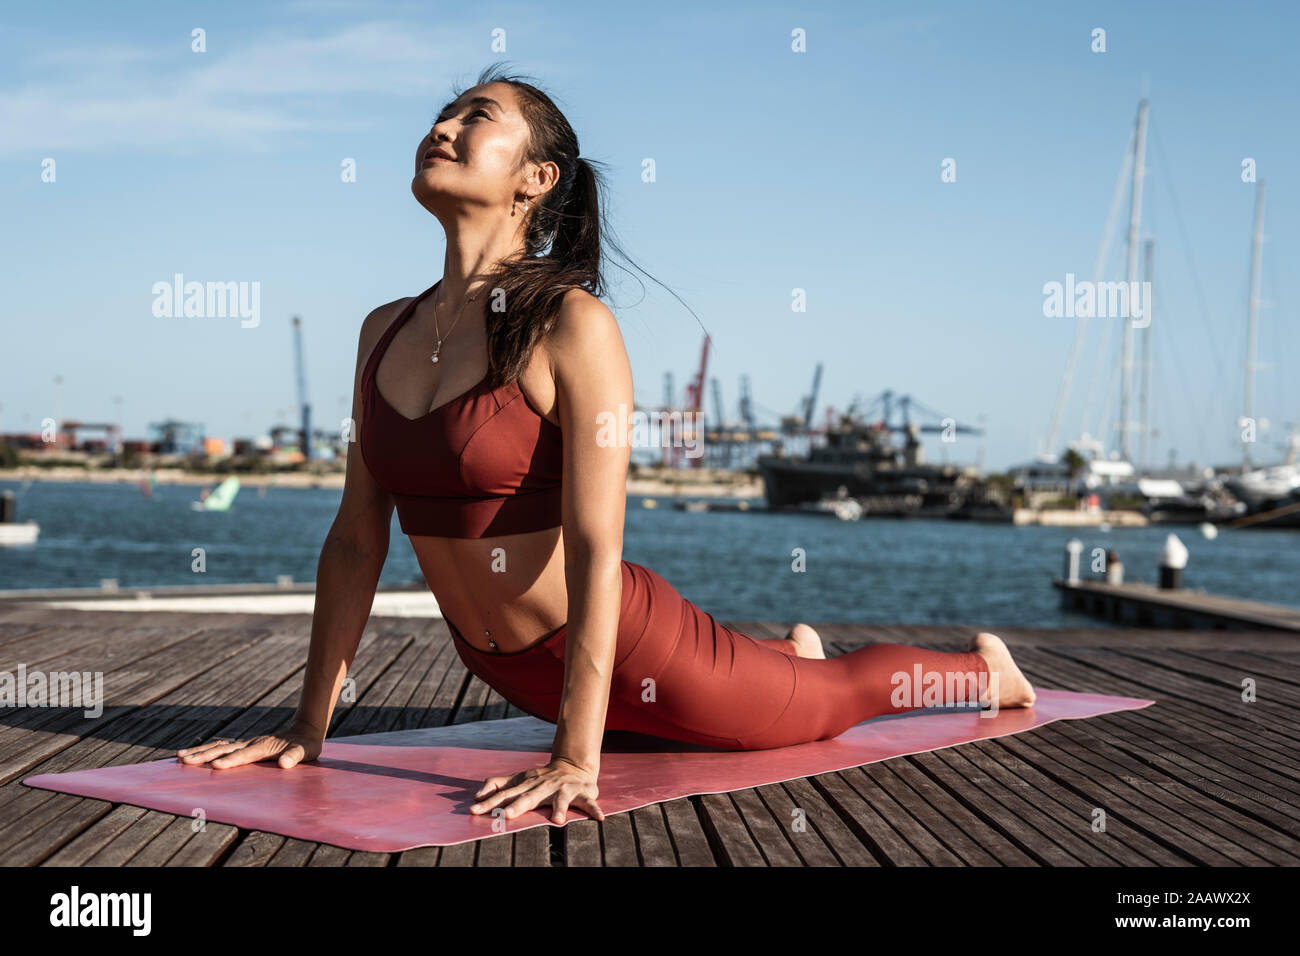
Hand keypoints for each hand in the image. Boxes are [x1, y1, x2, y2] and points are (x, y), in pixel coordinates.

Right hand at [175, 721, 323, 769]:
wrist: (304, 729)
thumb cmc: (306, 744)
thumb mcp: (305, 751)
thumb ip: (295, 756)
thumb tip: (285, 763)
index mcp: (264, 747)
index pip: (244, 755)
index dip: (230, 760)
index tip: (215, 766)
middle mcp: (251, 743)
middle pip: (224, 749)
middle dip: (203, 755)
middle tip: (183, 761)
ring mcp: (247, 743)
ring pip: (219, 746)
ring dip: (200, 751)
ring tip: (179, 756)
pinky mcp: (245, 745)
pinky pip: (222, 747)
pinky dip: (207, 749)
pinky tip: (195, 754)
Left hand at [469, 757, 605, 824]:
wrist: (574, 766)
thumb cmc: (542, 778)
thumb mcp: (519, 779)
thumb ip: (498, 785)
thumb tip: (476, 794)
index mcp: (527, 784)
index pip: (505, 795)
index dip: (490, 803)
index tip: (474, 811)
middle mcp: (544, 786)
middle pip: (529, 797)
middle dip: (518, 806)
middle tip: (506, 816)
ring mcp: (563, 789)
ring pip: (560, 800)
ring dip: (559, 808)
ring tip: (557, 821)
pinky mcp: (582, 793)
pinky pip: (589, 803)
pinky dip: (594, 810)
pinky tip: (600, 819)